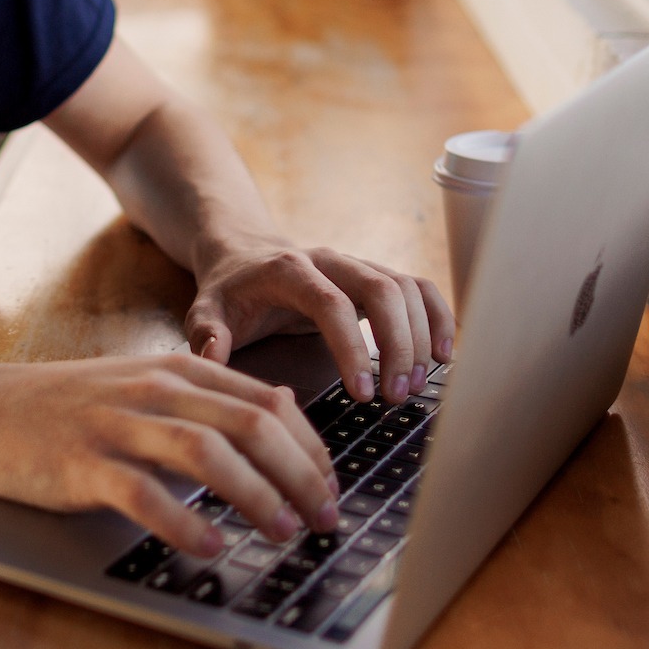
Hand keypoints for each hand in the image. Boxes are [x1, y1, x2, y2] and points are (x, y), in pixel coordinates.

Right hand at [0, 353, 338, 557]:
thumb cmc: (66, 407)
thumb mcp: (144, 385)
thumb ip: (208, 396)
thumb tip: (281, 407)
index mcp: (177, 370)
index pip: (267, 401)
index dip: (310, 446)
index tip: (332, 485)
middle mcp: (154, 390)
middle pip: (250, 425)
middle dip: (301, 474)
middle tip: (327, 517)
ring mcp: (118, 425)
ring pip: (207, 452)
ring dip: (257, 495)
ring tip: (284, 531)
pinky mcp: (84, 464)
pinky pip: (144, 494)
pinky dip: (184, 523)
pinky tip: (210, 547)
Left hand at [186, 237, 455, 406]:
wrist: (242, 252)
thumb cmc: (228, 290)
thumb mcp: (204, 309)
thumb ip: (207, 333)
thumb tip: (214, 358)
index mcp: (290, 270)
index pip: (332, 304)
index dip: (352, 348)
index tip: (361, 395)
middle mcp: (330, 260)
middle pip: (382, 288)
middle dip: (398, 344)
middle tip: (396, 396)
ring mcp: (356, 265)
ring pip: (406, 287)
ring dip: (420, 335)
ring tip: (416, 386)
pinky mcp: (373, 277)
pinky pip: (417, 287)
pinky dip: (437, 315)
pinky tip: (444, 354)